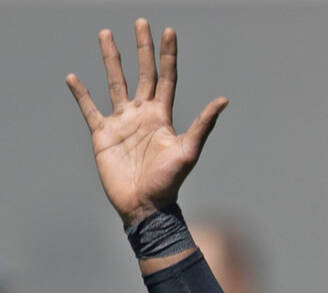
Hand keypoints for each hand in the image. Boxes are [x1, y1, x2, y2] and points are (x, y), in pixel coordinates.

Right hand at [66, 20, 226, 226]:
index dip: (167, 55)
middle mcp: (143, 114)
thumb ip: (203, 124)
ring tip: (106, 34)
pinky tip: (73, 77)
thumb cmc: (169, 182)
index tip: (169, 31)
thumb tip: (223, 100)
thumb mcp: (189, 151)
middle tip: (141, 22)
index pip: (166, 77)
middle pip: (142, 73)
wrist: (145, 204)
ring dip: (111, 59)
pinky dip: (81, 94)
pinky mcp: (103, 134)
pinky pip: (90, 109)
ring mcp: (122, 122)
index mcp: (163, 116)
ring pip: (115, 83)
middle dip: (142, 48)